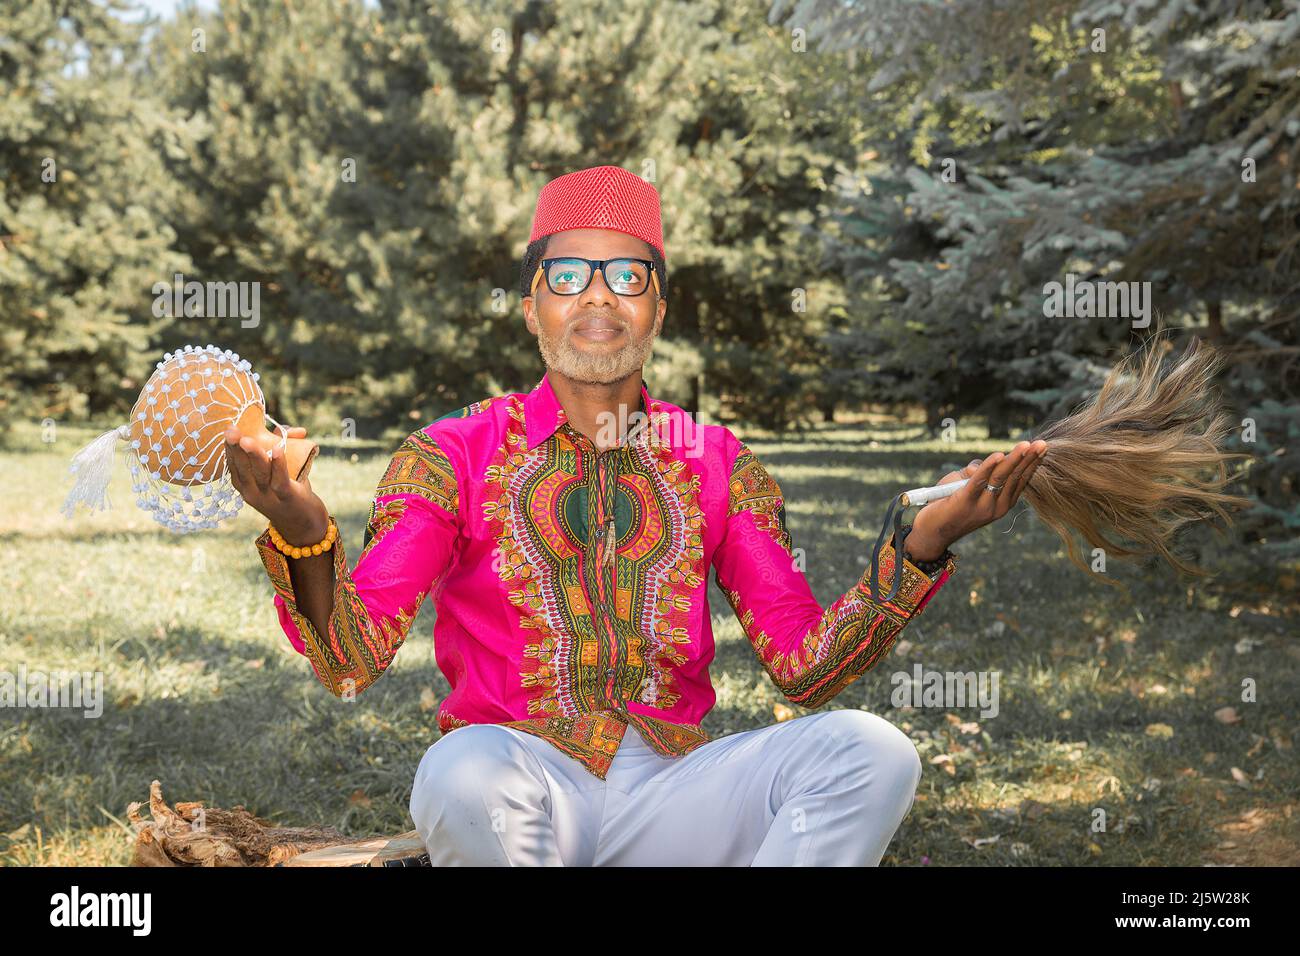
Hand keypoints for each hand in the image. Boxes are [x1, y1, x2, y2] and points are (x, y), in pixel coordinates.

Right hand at [223, 425, 329, 544]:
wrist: (304, 526)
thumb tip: (292, 429)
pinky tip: (278, 449)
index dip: (230, 448)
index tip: (228, 429)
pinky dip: (279, 464)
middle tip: (231, 431)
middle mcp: (252, 493)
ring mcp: (268, 497)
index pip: (233, 466)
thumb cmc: (289, 494)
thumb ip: (282, 449)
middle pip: (242, 469)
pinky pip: (280, 480)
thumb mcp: (280, 473)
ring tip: (248, 440)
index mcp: (246, 486)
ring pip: (259, 474)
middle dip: (236, 449)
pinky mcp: (287, 497)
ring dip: (253, 456)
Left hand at [903, 439, 1047, 560]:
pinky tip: (998, 455)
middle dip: (1029, 458)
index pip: (1020, 480)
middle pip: (1015, 477)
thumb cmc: (947, 506)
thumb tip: (987, 459)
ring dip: (1014, 459)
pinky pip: (979, 481)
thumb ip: (977, 471)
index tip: (1040, 447)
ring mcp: (983, 506)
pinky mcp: (966, 502)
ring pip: (1001, 477)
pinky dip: (988, 466)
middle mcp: (997, 507)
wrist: (930, 534)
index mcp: (1001, 504)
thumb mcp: (965, 485)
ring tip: (1026, 445)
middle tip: (1042, 443)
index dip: (1030, 463)